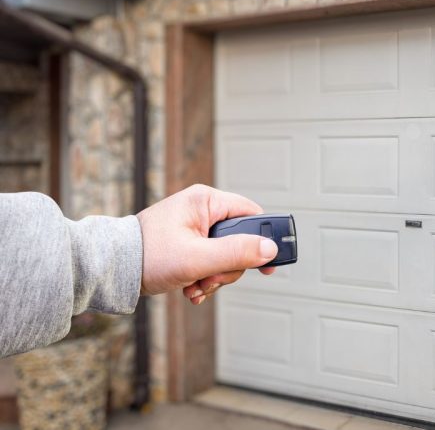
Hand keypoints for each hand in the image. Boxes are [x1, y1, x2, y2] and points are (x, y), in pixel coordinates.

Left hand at [136, 184, 277, 303]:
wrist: (111, 270)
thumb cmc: (146, 255)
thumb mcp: (197, 257)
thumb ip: (236, 253)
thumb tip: (270, 249)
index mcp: (206, 201)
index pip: (251, 214)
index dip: (264, 239)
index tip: (268, 263)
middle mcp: (202, 210)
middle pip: (240, 240)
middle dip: (229, 267)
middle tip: (211, 279)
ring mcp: (195, 228)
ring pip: (226, 256)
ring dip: (215, 277)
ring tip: (196, 286)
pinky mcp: (188, 243)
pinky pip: (211, 262)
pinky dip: (205, 278)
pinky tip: (191, 287)